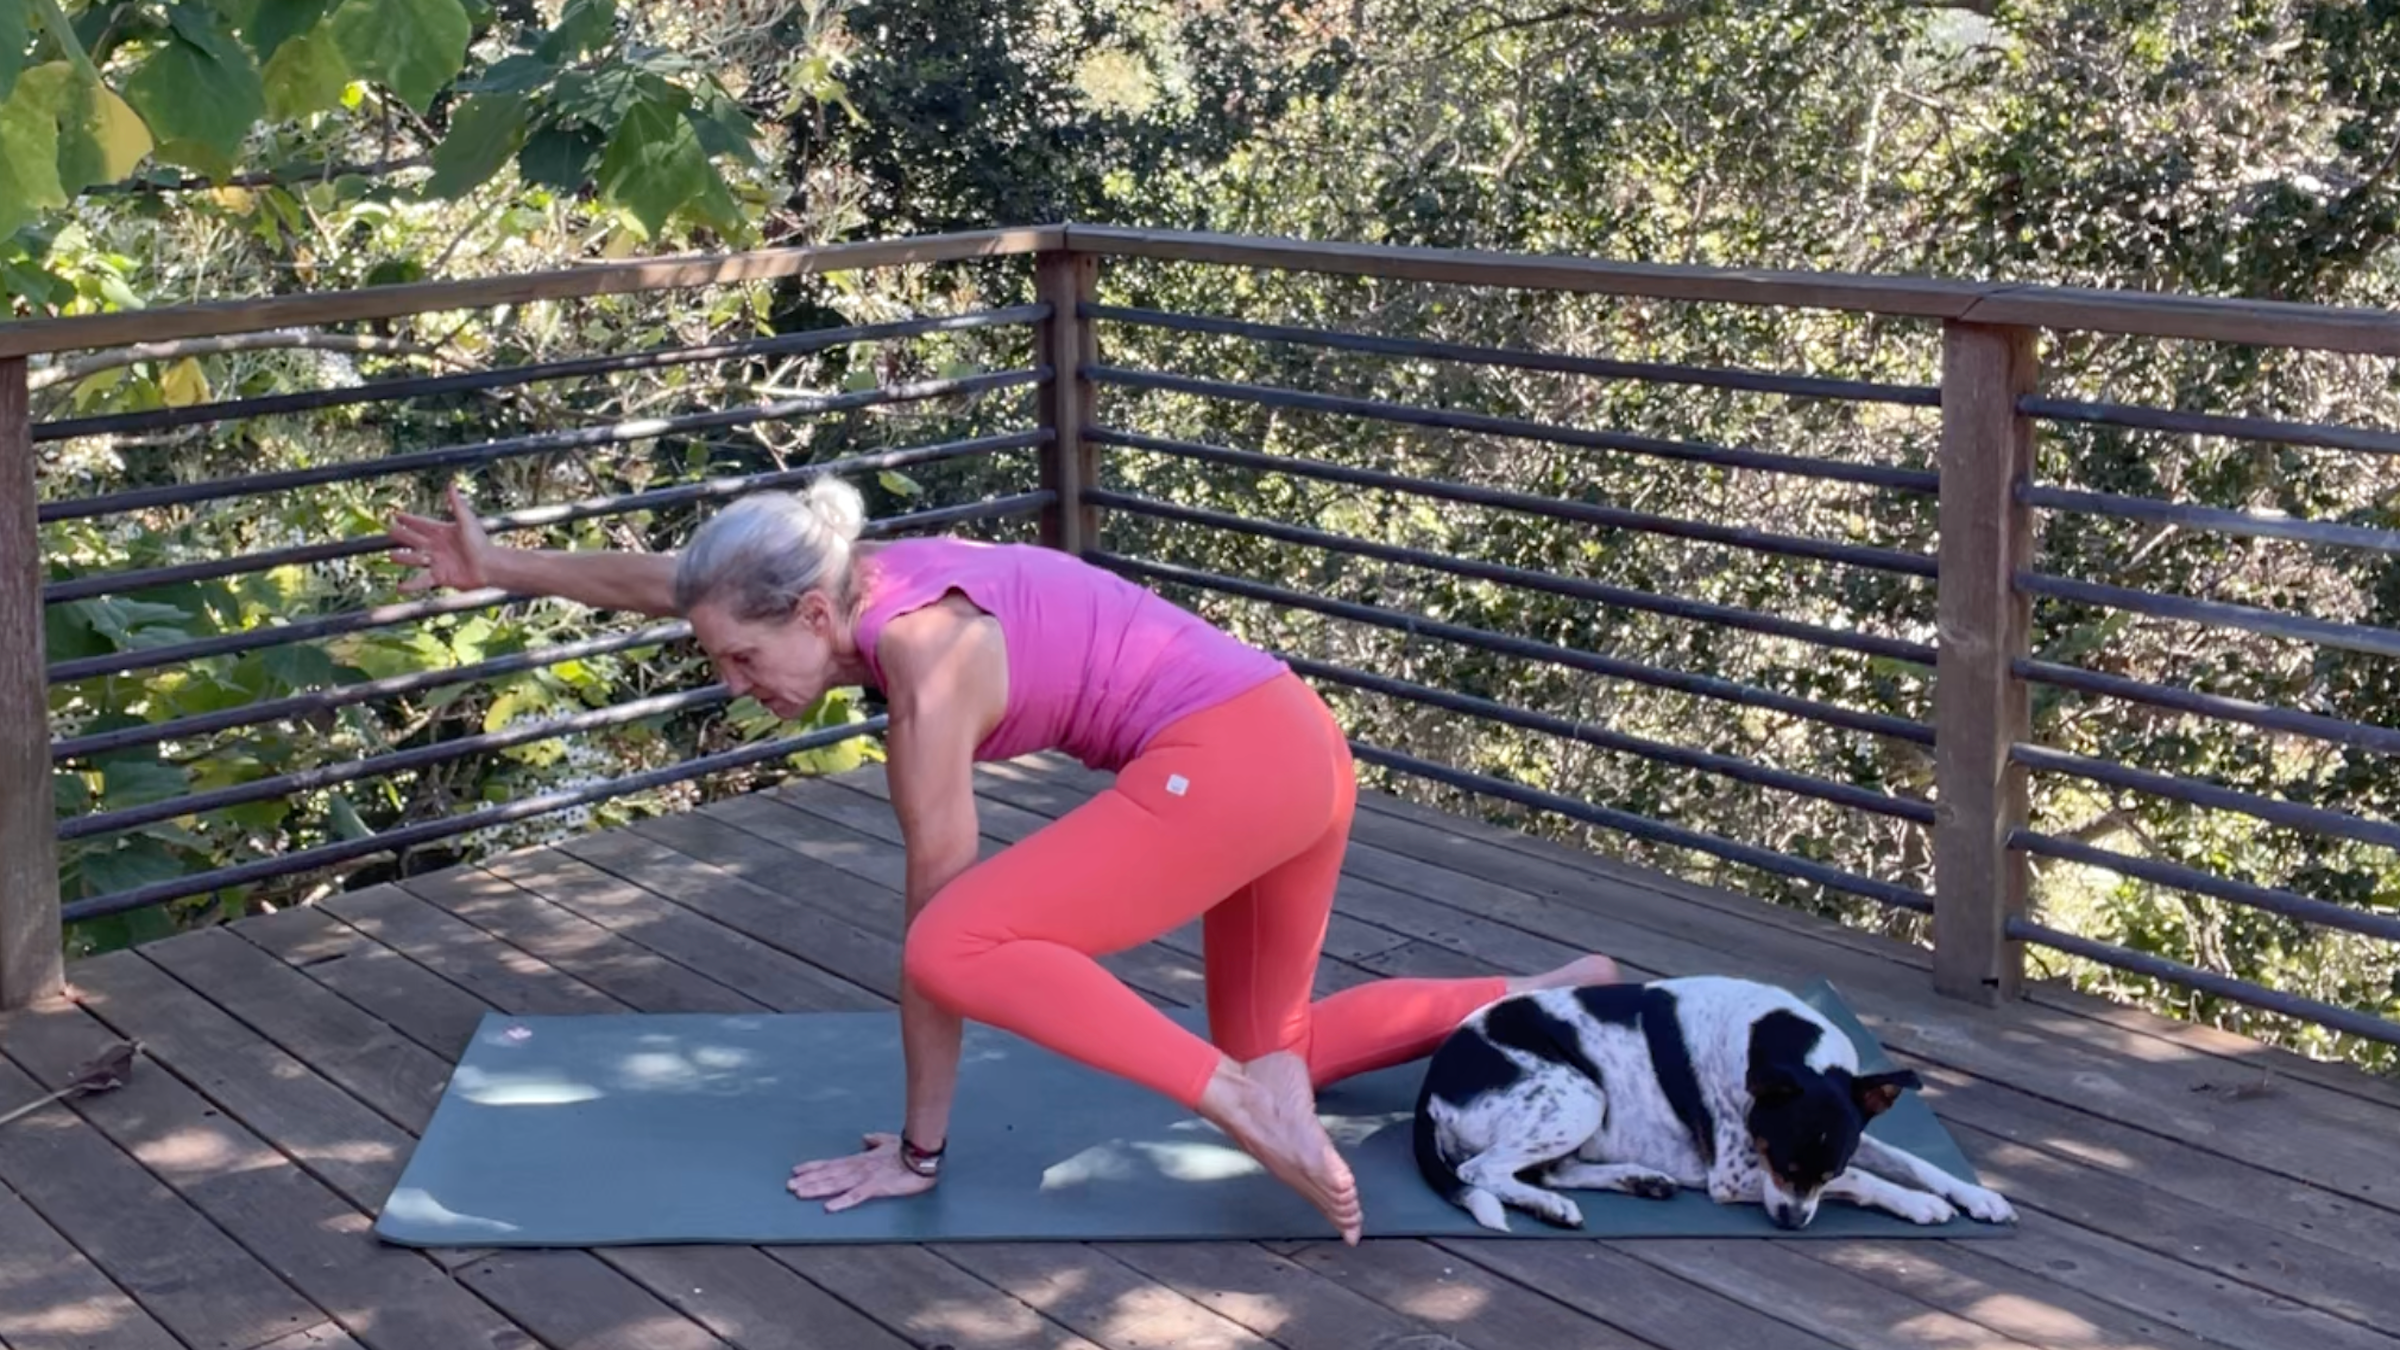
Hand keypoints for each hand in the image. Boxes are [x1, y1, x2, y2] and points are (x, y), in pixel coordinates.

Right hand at [388, 482, 496, 593]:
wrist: (490, 566)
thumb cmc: (480, 542)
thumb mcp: (467, 521)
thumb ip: (457, 504)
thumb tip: (451, 484)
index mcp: (443, 532)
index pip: (422, 524)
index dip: (410, 520)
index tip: (397, 515)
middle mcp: (438, 547)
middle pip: (415, 540)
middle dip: (403, 536)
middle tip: (389, 531)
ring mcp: (437, 562)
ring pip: (415, 559)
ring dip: (403, 558)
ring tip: (391, 556)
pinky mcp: (440, 577)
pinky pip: (422, 581)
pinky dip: (410, 585)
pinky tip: (399, 588)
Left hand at [786, 1132, 937, 1211]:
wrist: (923, 1154)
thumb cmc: (907, 1150)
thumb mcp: (888, 1143)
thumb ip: (875, 1141)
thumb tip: (865, 1137)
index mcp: (860, 1159)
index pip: (831, 1163)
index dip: (813, 1167)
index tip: (796, 1171)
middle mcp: (858, 1167)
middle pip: (828, 1174)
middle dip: (808, 1180)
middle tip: (789, 1186)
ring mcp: (865, 1177)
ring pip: (836, 1184)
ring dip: (817, 1188)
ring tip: (799, 1193)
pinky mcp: (877, 1187)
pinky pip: (856, 1196)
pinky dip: (841, 1201)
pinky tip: (828, 1207)